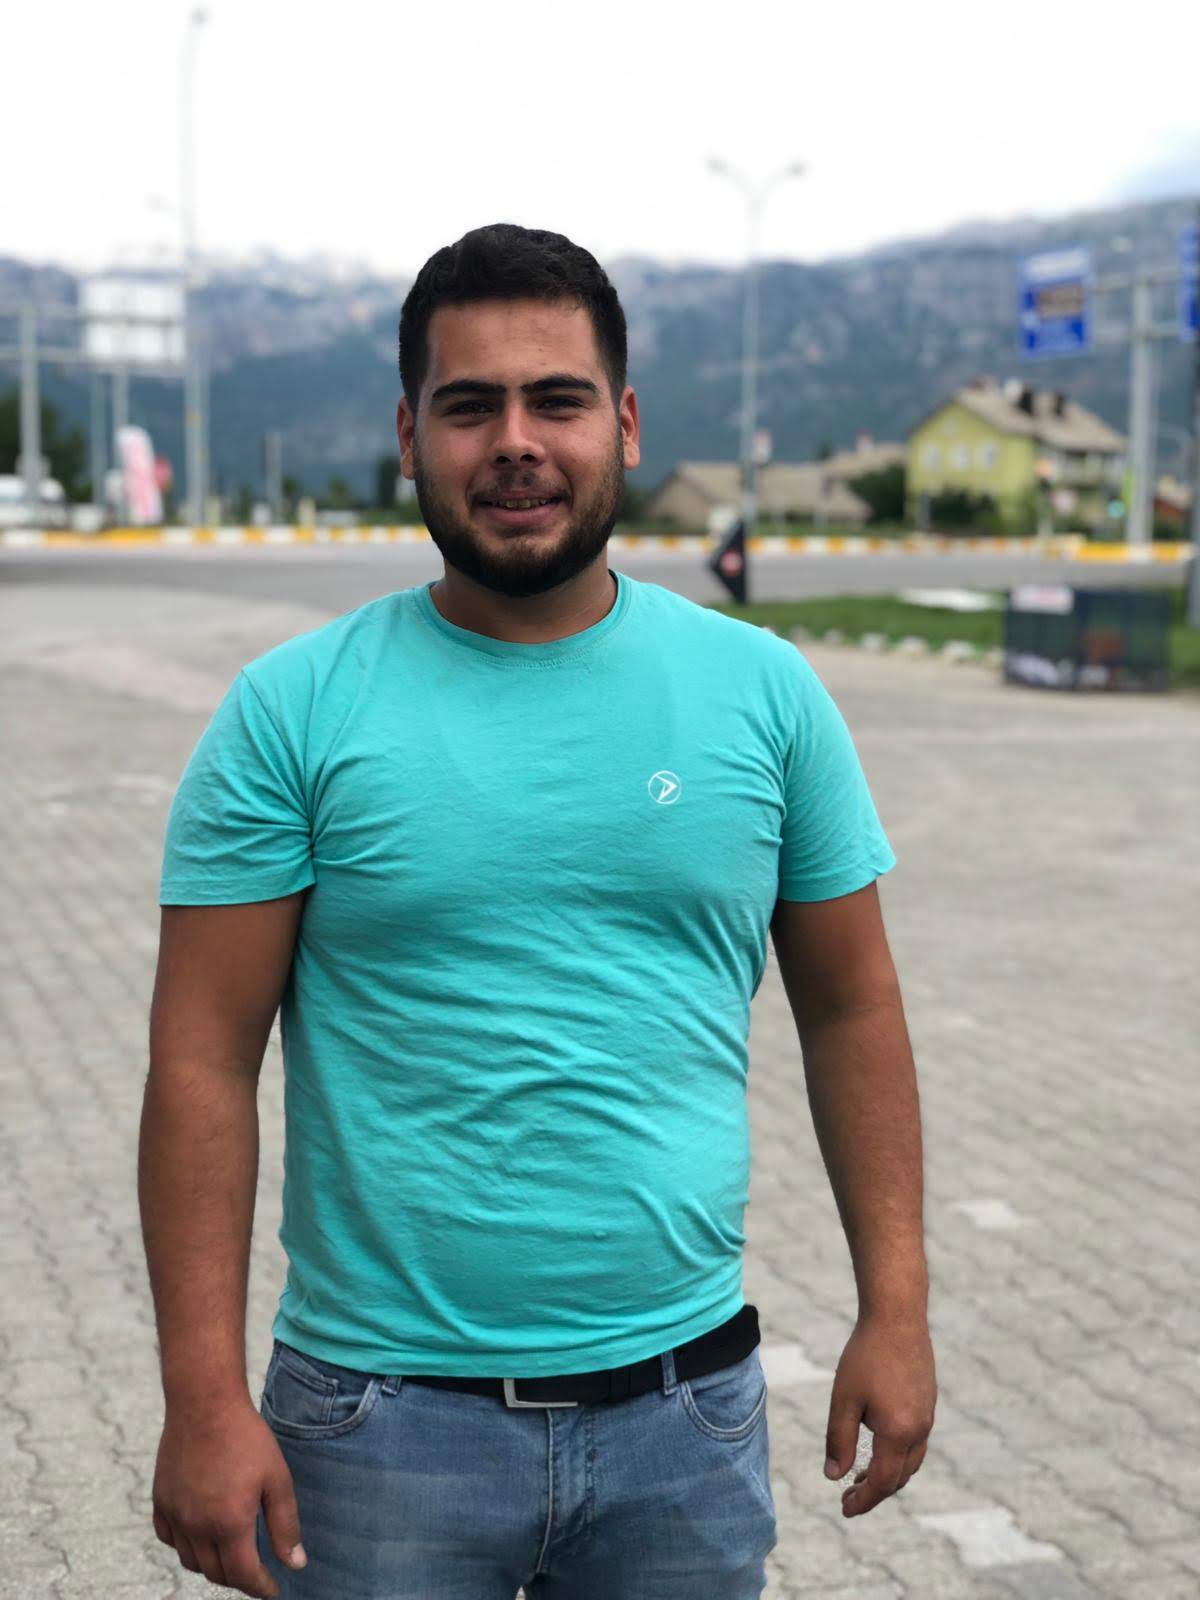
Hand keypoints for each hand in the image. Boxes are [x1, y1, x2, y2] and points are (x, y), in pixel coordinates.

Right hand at [152, 1398, 307, 1596]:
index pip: (243, 1575)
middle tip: (256, 1570)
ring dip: (212, 1565)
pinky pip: (170, 1539)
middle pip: (216, 1573)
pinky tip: (201, 1533)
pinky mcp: (160, 1500)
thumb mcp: (277, 1479)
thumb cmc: (246, 1437)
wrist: (205, 1403)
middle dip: (239, 1578)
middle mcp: (197, 1526)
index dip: (260, 1588)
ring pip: (191, 1561)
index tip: (272, 1591)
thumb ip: (285, 1525)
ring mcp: (175, 1514)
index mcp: (229, 1523)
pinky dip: (186, 1545)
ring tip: (231, 1553)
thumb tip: (295, 1564)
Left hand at [823, 1313, 936, 1517]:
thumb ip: (840, 1440)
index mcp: (899, 1433)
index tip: (844, 1509)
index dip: (863, 1500)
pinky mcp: (928, 1402)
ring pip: (911, 1461)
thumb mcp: (844, 1399)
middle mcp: (919, 1430)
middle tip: (848, 1496)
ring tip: (861, 1476)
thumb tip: (833, 1476)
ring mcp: (928, 1416)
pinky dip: (898, 1455)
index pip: (883, 1482)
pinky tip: (879, 1445)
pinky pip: (916, 1442)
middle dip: (875, 1491)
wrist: (897, 1317)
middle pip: (899, 1477)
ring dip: (888, 1475)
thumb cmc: (865, 1356)